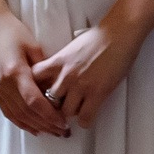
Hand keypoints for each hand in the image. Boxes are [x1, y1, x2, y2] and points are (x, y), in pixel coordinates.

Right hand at [0, 6, 67, 136]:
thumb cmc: (12, 31)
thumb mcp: (32, 45)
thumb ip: (43, 68)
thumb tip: (55, 86)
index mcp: (14, 71)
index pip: (34, 101)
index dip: (49, 115)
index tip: (63, 123)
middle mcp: (3, 84)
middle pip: (26, 113)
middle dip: (46, 125)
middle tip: (63, 133)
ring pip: (16, 116)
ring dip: (35, 127)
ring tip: (51, 133)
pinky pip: (8, 112)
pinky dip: (21, 122)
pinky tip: (33, 127)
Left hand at [30, 10, 153, 128]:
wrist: (119, 33)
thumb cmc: (98, 38)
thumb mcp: (71, 48)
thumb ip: (60, 63)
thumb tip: (53, 77)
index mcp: (58, 61)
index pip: (34, 79)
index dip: (35, 89)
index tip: (39, 94)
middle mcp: (66, 75)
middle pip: (49, 102)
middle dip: (54, 106)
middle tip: (60, 108)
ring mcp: (81, 86)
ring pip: (66, 112)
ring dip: (71, 113)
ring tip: (76, 110)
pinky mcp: (97, 93)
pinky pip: (85, 118)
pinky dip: (85, 120)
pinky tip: (88, 114)